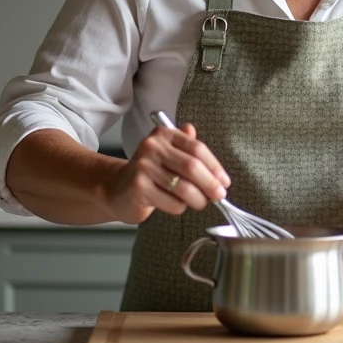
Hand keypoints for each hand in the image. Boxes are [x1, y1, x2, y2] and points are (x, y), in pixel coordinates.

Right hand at [105, 122, 230, 224]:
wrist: (117, 190)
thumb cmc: (149, 174)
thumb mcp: (169, 156)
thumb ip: (188, 149)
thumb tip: (210, 156)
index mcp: (163, 135)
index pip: (197, 148)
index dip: (215, 167)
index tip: (224, 181)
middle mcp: (152, 147)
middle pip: (192, 167)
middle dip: (210, 184)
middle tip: (219, 196)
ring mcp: (144, 167)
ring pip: (184, 187)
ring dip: (198, 200)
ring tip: (201, 203)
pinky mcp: (139, 188)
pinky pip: (172, 202)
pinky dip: (181, 207)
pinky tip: (177, 205)